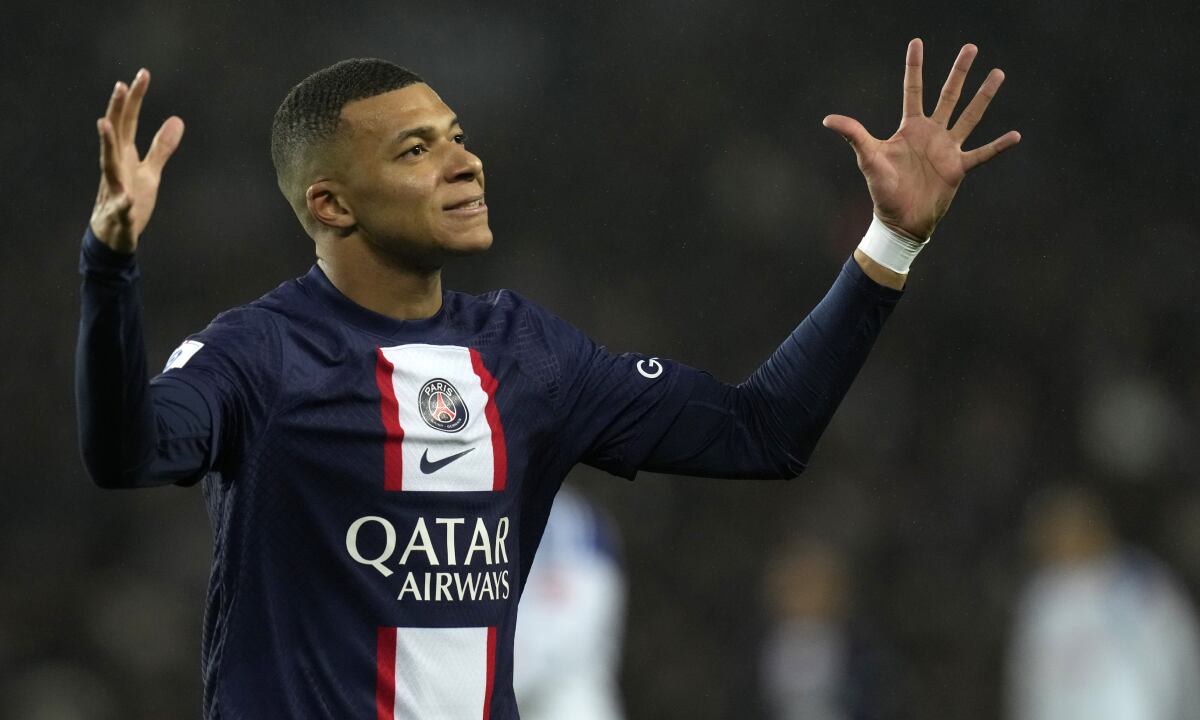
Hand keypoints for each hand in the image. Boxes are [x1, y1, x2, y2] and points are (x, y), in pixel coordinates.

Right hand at [90, 69, 184, 252]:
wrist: (113, 233)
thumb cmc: (130, 198)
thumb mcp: (151, 171)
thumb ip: (161, 147)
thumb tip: (177, 120)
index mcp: (124, 154)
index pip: (128, 121)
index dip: (135, 98)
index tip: (143, 74)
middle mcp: (116, 165)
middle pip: (117, 134)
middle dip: (117, 110)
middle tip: (121, 85)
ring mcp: (116, 187)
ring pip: (108, 163)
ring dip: (107, 143)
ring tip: (105, 123)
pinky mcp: (120, 212)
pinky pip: (121, 207)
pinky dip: (123, 203)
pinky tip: (128, 199)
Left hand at [823, 39, 1019, 239]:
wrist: (900, 220)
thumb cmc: (883, 189)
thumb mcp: (868, 158)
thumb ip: (854, 135)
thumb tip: (827, 119)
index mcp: (910, 127)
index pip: (913, 90)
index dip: (915, 67)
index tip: (917, 42)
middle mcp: (932, 133)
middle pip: (948, 95)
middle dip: (959, 71)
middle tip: (971, 47)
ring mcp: (947, 149)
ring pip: (970, 116)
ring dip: (984, 96)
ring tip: (997, 74)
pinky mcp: (958, 168)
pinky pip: (983, 154)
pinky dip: (998, 146)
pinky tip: (1016, 135)